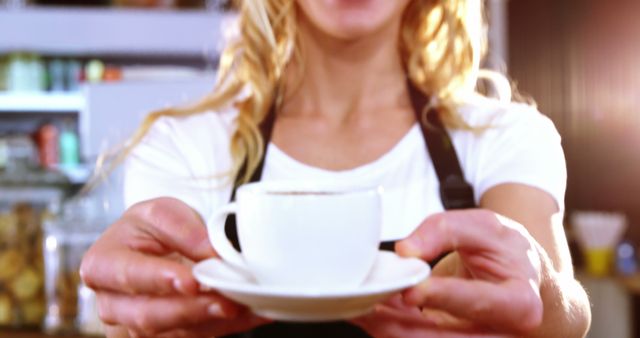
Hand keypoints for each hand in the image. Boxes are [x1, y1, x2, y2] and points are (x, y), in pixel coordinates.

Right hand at [80, 197, 268, 337]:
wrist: (155, 247)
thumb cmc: (151, 228)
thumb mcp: (162, 212)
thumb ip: (182, 230)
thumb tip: (210, 255)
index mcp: (102, 265)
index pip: (129, 275)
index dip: (160, 280)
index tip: (191, 281)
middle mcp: (114, 303)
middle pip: (149, 315)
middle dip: (192, 309)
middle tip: (226, 301)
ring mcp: (136, 326)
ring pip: (175, 332)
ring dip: (214, 321)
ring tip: (245, 306)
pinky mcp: (166, 336)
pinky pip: (199, 336)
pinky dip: (231, 325)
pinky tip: (255, 312)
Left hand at [352, 209, 543, 336]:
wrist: (520, 278)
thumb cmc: (507, 252)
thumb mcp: (486, 226)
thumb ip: (447, 230)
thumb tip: (406, 251)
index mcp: (519, 303)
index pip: (478, 303)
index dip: (444, 297)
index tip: (412, 289)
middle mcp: (499, 334)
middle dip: (400, 323)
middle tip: (366, 302)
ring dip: (388, 326)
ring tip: (359, 305)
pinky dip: (390, 325)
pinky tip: (370, 308)